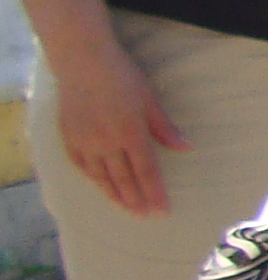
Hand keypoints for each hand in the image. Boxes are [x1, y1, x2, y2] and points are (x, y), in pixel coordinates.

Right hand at [42, 44, 177, 219]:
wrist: (83, 62)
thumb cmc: (122, 77)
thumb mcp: (149, 100)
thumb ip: (164, 128)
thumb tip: (186, 148)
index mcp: (130, 132)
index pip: (146, 171)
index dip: (154, 193)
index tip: (161, 210)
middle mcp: (106, 142)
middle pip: (124, 178)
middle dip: (136, 200)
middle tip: (144, 216)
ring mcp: (85, 141)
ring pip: (101, 176)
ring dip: (115, 194)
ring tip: (126, 208)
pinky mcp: (69, 137)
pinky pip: (82, 166)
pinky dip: (93, 179)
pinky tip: (101, 187)